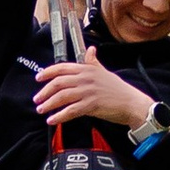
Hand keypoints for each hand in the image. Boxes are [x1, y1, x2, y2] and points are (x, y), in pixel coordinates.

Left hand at [34, 58, 154, 132]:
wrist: (132, 103)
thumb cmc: (119, 90)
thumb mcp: (104, 72)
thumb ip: (93, 62)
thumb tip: (90, 50)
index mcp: (88, 69)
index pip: (62, 68)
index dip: (48, 72)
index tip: (39, 78)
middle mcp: (86, 78)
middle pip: (59, 83)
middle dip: (45, 91)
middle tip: (37, 98)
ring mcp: (88, 92)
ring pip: (62, 96)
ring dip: (49, 104)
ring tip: (42, 109)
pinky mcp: (91, 105)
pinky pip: (71, 111)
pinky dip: (59, 116)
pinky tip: (52, 120)